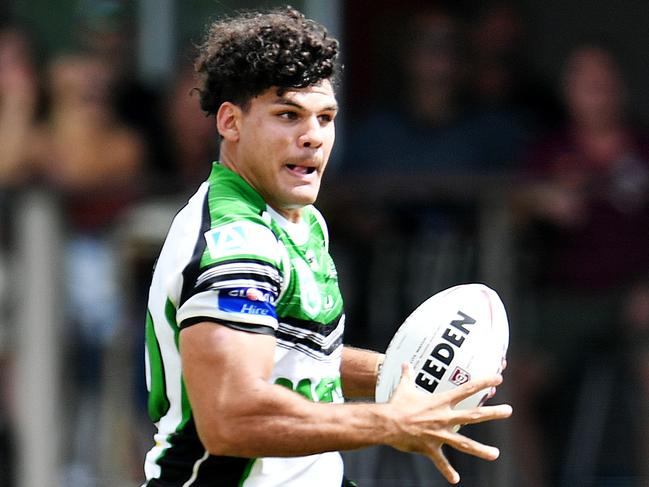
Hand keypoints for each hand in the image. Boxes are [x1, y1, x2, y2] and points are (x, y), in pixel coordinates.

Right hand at [386, 364, 511, 483]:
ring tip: (495, 454)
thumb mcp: (404, 387)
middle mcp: (444, 417)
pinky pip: (441, 462)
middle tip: (509, 411)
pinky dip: (447, 471)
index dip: (483, 383)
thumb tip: (405, 363)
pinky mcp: (431, 448)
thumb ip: (408, 375)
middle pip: (473, 415)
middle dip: (493, 413)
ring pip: (465, 443)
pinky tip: (455, 480)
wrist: (387, 423)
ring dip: (481, 450)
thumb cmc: (396, 404)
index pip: (466, 389)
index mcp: (440, 401)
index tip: (498, 379)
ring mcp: (439, 434)